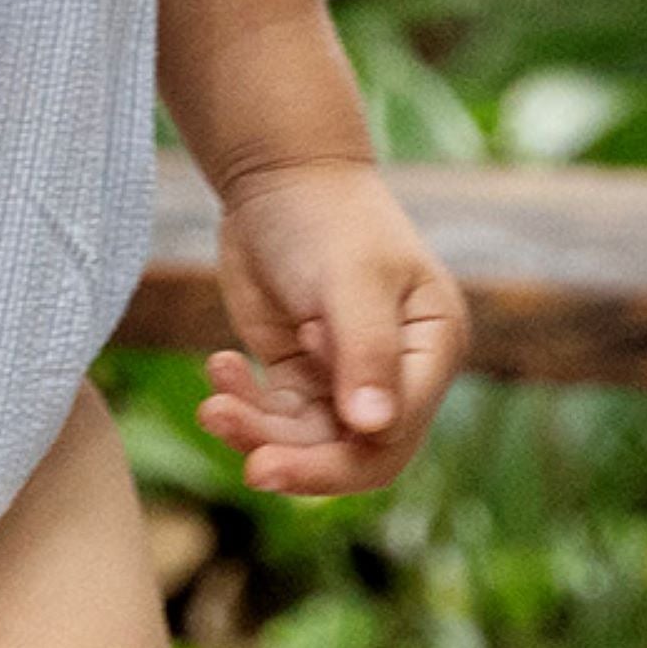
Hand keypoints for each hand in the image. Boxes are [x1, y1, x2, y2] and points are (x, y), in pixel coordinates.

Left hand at [199, 157, 465, 500]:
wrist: (279, 177)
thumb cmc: (329, 217)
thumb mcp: (351, 279)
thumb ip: (365, 352)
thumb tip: (374, 429)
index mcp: (433, 348)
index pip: (396, 433)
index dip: (341, 457)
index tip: (276, 454)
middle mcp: (397, 372)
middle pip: (355, 451)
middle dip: (301, 464)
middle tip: (251, 470)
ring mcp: (346, 375)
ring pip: (307, 439)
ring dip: (258, 431)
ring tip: (214, 406)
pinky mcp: (300, 372)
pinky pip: (274, 413)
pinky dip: (244, 402)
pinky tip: (219, 366)